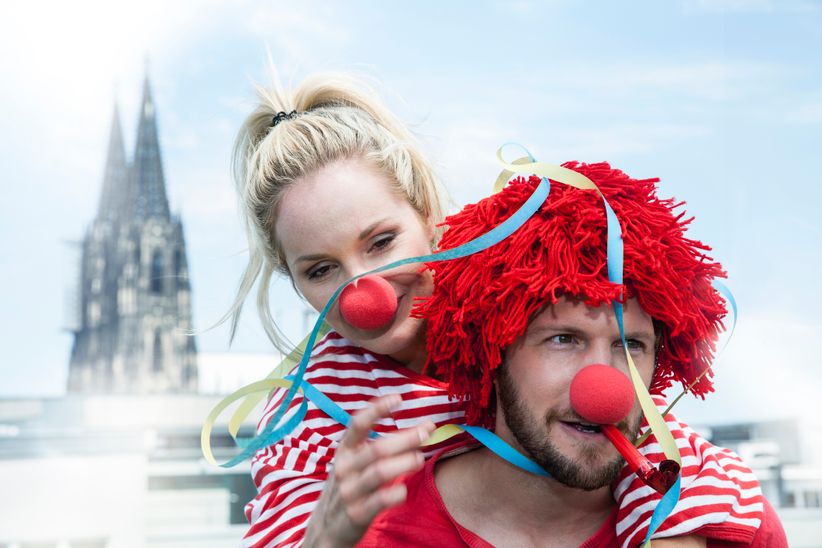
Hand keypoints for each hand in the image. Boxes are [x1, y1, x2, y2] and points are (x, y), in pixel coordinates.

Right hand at [304, 394, 434, 547]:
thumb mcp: (352, 463)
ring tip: (421, 458)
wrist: (326, 529)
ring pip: (379, 472)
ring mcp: (349, 491)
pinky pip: (379, 501)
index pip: (358, 423)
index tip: (399, 397)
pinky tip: (404, 489)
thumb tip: (419, 429)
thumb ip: (376, 446)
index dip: (377, 408)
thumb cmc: (349, 487)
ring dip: (404, 462)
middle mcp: (344, 468)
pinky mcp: (356, 514)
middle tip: (428, 430)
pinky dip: (395, 493)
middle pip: (377, 448)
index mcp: (344, 450)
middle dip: (406, 437)